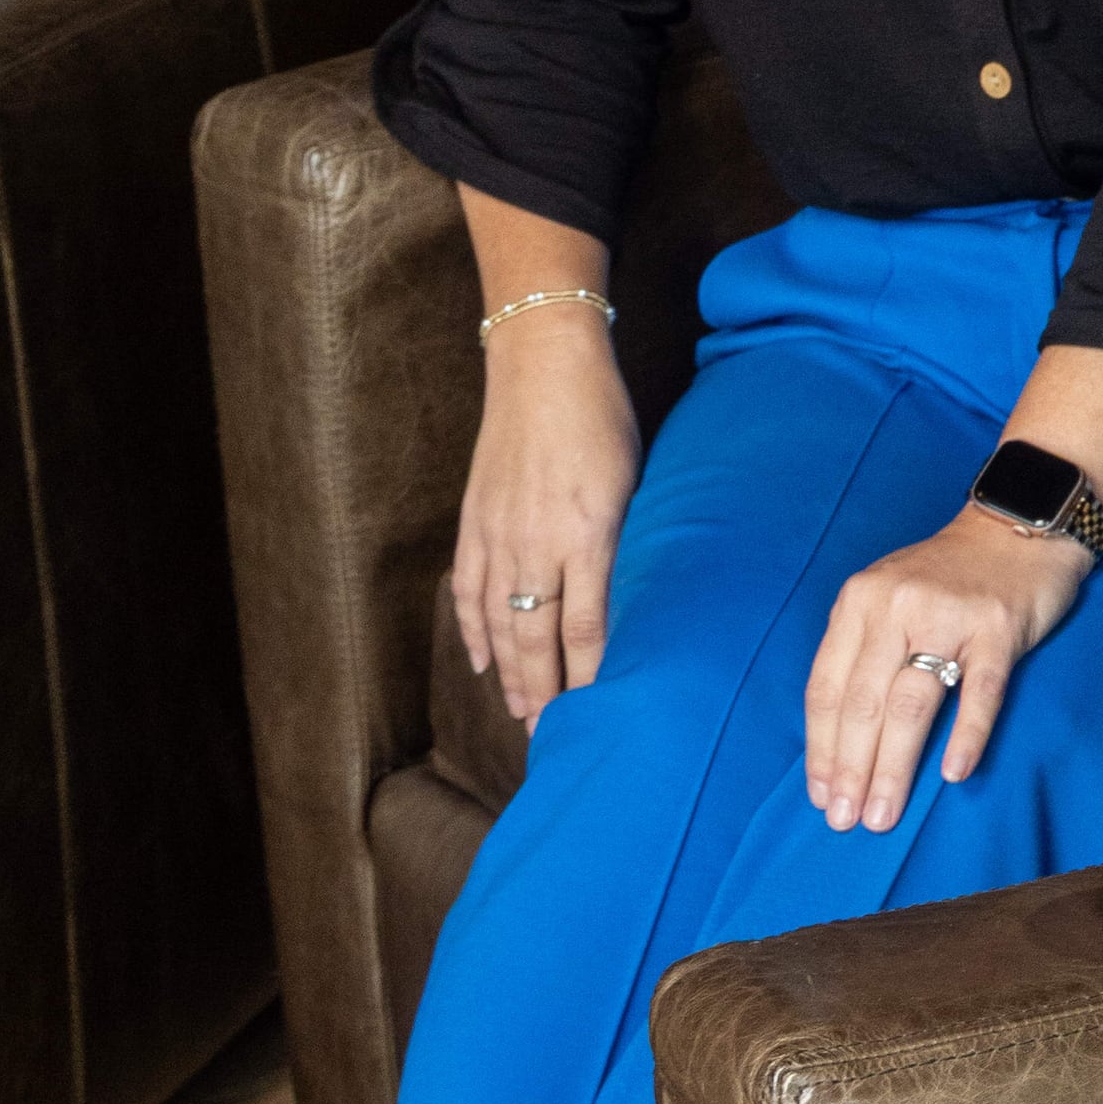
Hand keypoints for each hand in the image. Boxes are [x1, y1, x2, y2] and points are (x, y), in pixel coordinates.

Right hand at [452, 311, 640, 725]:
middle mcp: (538, 543)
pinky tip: (482, 661)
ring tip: (520, 714)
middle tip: (552, 738)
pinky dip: (473, 630)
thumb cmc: (603, 418)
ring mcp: (499, 535)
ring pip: (499, 623)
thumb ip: (625, 542)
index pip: (586, 628)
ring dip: (508, 674)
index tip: (596, 716)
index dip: (587, 679)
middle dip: (544, 693)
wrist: (543, 365)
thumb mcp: (633, 480)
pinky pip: (469, 590)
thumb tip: (630, 599)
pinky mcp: (474, 522)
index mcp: (589, 533)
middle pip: (536, 638)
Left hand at [802, 503, 1089, 830]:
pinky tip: (954, 774)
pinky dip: (966, 735)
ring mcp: (950, 615)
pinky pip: (980, 691)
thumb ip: (863, 651)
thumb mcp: (888, 597)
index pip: (828, 687)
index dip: (821, 748)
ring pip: (912, 704)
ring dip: (894, 766)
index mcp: (860, 601)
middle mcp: (897, 605)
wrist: (1019, 524)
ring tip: (883, 814)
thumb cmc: (948, 576)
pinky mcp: (999, 627)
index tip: (821, 795)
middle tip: (846, 821)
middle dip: (851, 768)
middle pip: (864, 702)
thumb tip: (841, 742)